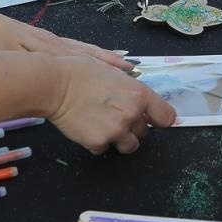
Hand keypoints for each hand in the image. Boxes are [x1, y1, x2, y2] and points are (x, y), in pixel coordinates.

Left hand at [0, 6, 131, 71]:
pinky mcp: (35, 38)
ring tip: (121, 62)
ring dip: (100, 56)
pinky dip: (85, 50)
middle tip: (131, 70)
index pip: (82, 57)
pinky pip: (68, 46)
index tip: (125, 72)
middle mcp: (50, 43)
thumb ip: (28, 68)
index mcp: (46, 48)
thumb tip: (53, 77)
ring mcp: (44, 39)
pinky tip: (89, 54)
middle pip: (86, 53)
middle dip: (109, 62)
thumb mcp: (6, 59)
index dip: (103, 65)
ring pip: (79, 49)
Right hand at [50, 56, 176, 154]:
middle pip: (145, 132)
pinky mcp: (98, 142)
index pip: (166, 117)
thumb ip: (130, 88)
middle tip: (114, 115)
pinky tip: (87, 127)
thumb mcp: (112, 72)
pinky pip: (105, 149)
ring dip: (120, 139)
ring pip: (129, 146)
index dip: (159, 119)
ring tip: (104, 125)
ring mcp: (116, 131)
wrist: (54, 85)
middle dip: (133, 126)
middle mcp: (132, 114)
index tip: (154, 120)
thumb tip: (140, 99)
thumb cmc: (80, 72)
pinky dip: (97, 142)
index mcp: (139, 95)